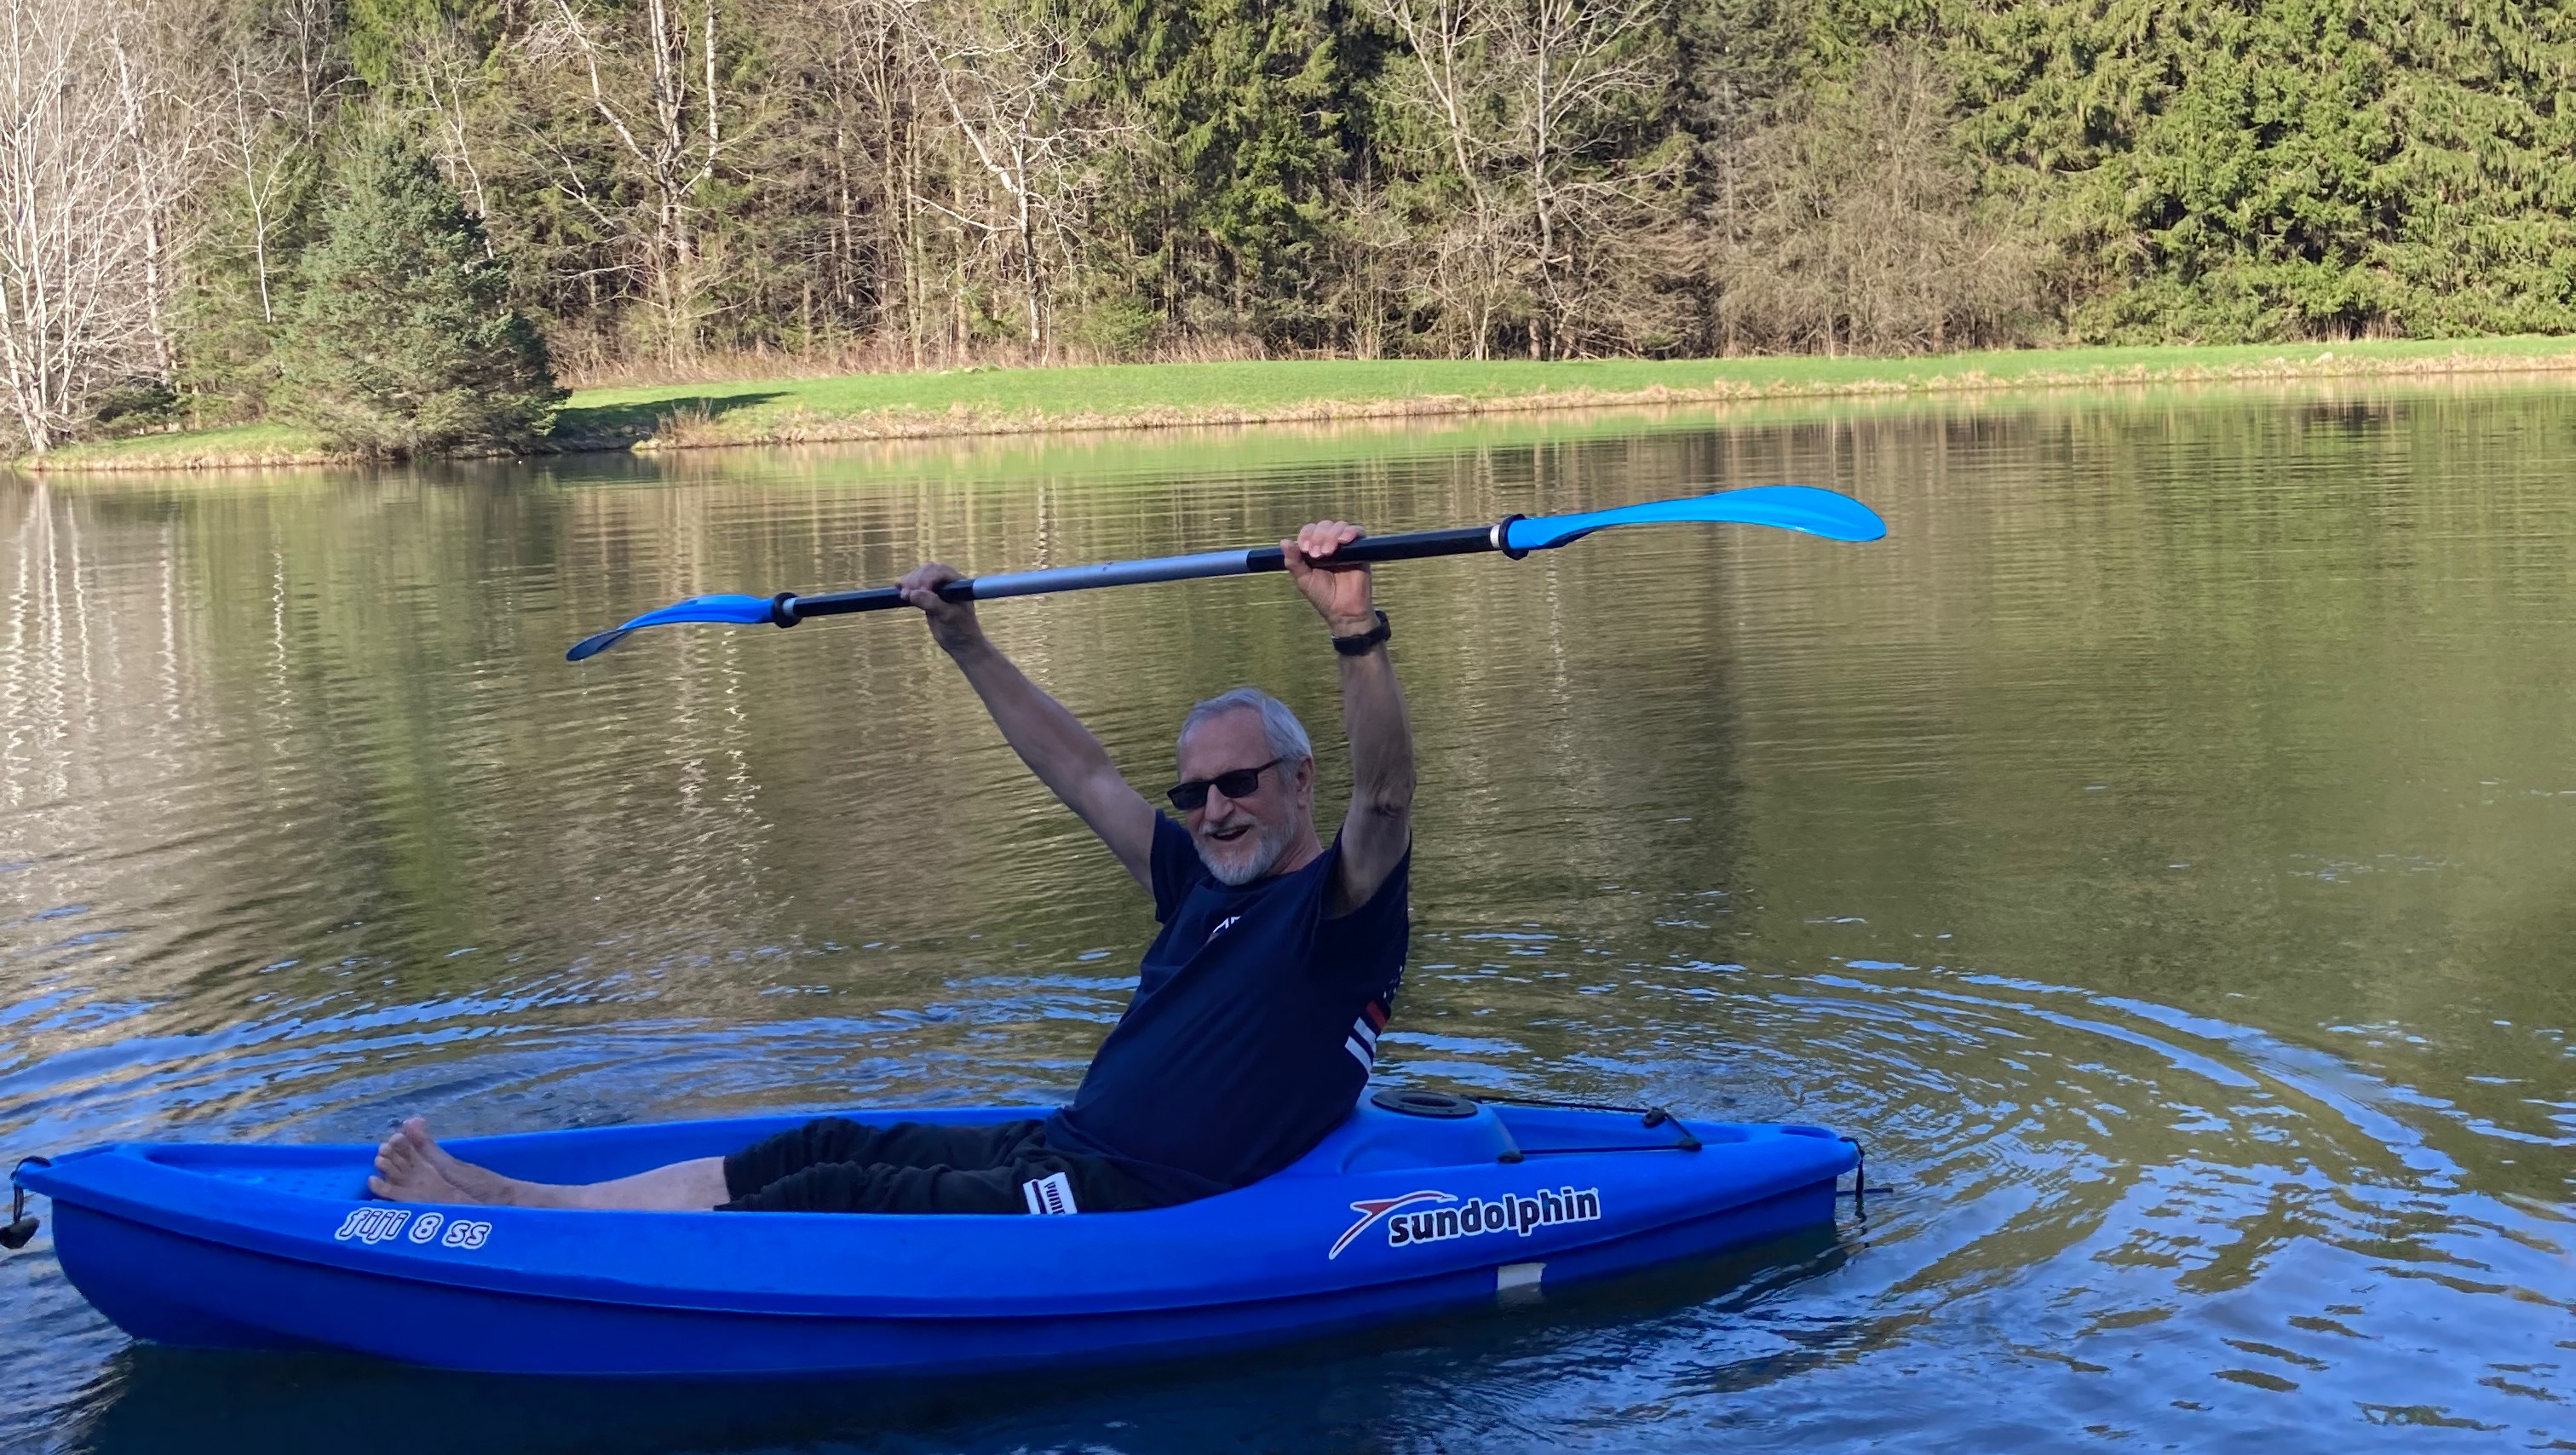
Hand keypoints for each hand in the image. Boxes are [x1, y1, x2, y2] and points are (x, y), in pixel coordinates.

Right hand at [896, 562, 984, 654]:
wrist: (960, 642)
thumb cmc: (959, 629)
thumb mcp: (947, 616)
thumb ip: (932, 603)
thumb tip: (912, 593)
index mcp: (958, 583)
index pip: (940, 572)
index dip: (927, 578)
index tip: (919, 591)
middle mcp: (949, 581)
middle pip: (928, 571)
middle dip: (916, 579)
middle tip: (905, 592)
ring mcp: (938, 586)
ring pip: (920, 575)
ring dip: (909, 581)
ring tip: (901, 592)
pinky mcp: (929, 594)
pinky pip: (916, 585)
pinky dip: (907, 586)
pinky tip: (898, 588)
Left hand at [1282, 520, 1374, 635]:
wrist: (1343, 610)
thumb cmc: (1323, 596)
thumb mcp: (1303, 579)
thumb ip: (1294, 562)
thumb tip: (1283, 542)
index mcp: (1315, 548)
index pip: (1309, 530)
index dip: (1306, 535)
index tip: (1304, 548)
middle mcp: (1330, 544)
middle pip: (1324, 526)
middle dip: (1318, 536)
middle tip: (1317, 554)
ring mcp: (1346, 546)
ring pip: (1339, 526)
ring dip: (1331, 535)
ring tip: (1329, 552)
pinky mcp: (1361, 549)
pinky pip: (1358, 532)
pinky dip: (1350, 532)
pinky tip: (1344, 541)